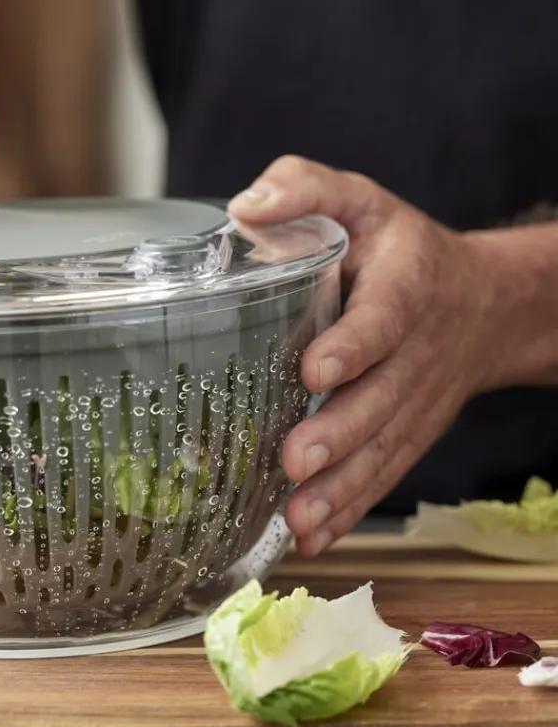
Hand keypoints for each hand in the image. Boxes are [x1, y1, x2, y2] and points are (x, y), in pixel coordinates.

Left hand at [228, 156, 493, 555]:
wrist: (483, 304)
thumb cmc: (399, 250)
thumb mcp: (360, 201)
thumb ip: (307, 188)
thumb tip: (244, 206)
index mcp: (405, 288)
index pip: (382, 319)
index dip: (353, 346)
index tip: (313, 372)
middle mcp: (414, 353)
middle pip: (381, 399)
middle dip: (339, 435)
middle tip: (295, 463)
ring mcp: (414, 403)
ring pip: (383, 450)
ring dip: (341, 489)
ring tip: (297, 519)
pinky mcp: (408, 435)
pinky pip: (384, 475)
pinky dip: (351, 509)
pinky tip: (312, 538)